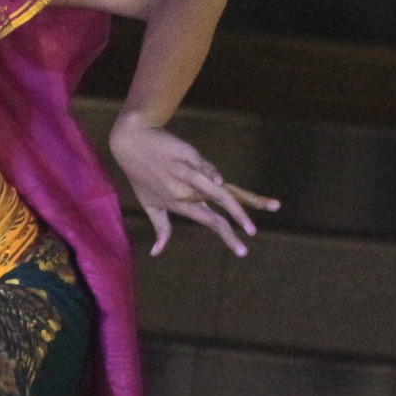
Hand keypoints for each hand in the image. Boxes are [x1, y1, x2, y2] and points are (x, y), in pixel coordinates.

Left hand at [108, 113, 278, 256]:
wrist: (132, 142)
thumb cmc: (140, 176)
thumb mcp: (148, 204)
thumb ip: (161, 227)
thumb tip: (157, 253)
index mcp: (179, 204)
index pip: (210, 222)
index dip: (227, 236)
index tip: (242, 251)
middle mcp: (184, 192)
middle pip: (218, 207)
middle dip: (238, 219)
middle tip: (253, 233)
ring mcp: (187, 174)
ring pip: (217, 189)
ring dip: (236, 199)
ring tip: (263, 206)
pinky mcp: (189, 156)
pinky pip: (206, 168)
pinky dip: (212, 174)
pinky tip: (218, 182)